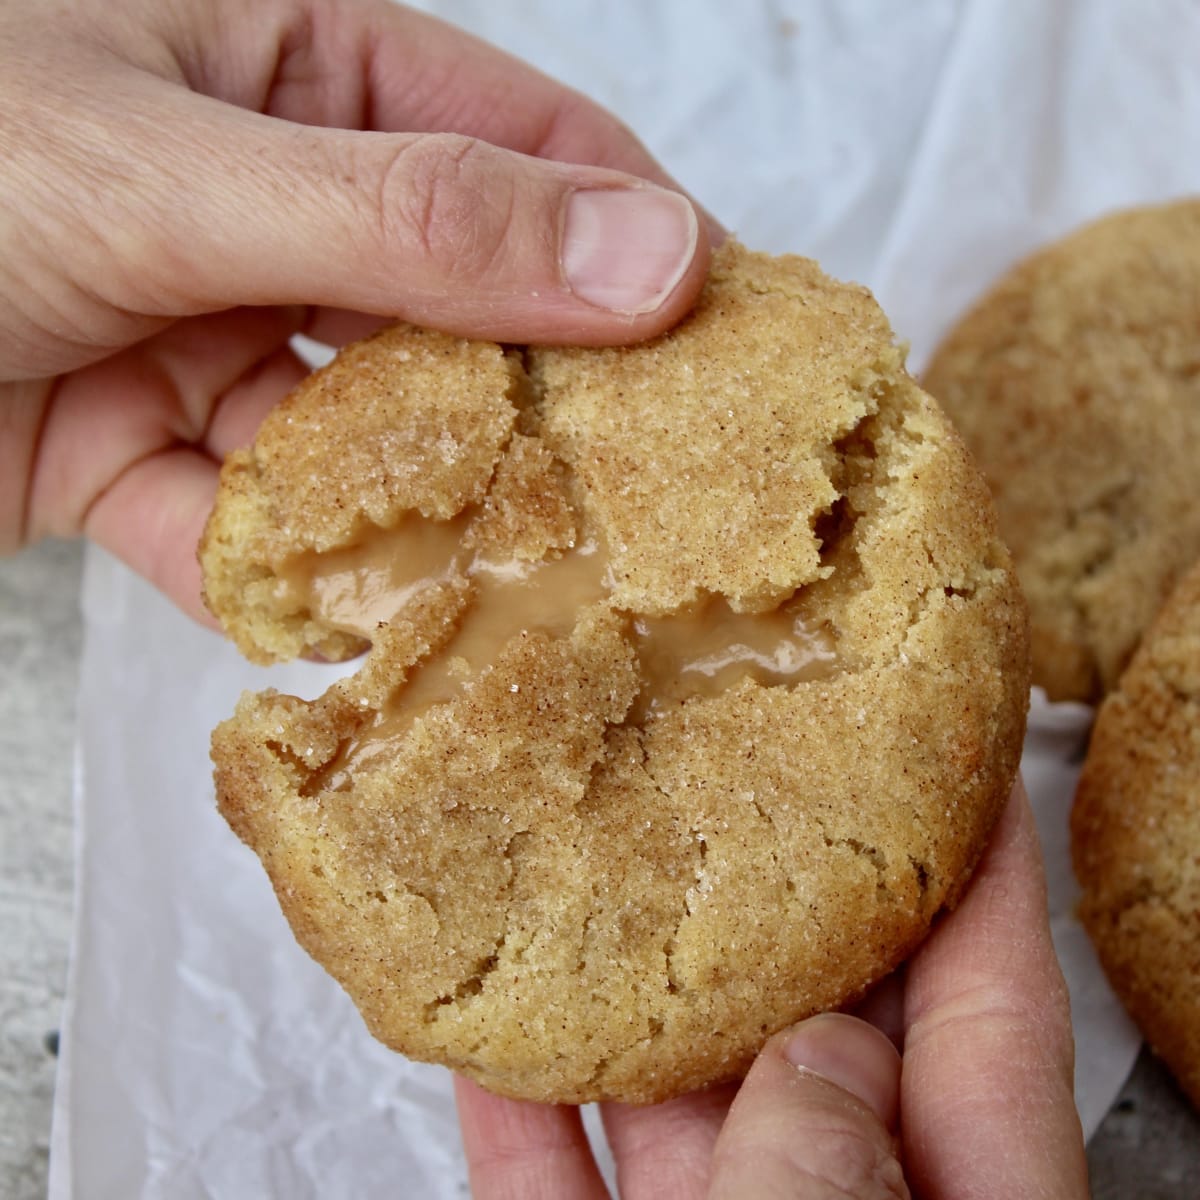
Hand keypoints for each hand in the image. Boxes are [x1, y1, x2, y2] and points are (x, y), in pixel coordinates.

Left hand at [0, 0, 709, 619]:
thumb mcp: (181, 169)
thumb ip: (421, 220)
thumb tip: (654, 252)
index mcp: (293, 68)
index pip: (519, 145)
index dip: (631, 233)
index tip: (730, 335)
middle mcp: (270, 202)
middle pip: (460, 305)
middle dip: (542, 397)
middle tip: (651, 490)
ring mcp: (211, 334)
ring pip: (365, 433)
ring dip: (418, 507)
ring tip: (526, 580)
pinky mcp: (143, 454)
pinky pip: (252, 522)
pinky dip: (286, 572)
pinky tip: (343, 619)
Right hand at [456, 781, 1089, 1198]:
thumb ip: (835, 1179)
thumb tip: (811, 1055)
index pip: (990, 998)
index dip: (974, 854)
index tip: (946, 734)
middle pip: (822, 1024)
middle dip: (774, 893)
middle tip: (731, 762)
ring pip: (680, 1101)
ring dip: (621, 993)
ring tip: (582, 860)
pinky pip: (564, 1186)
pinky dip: (523, 1117)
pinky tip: (475, 1037)